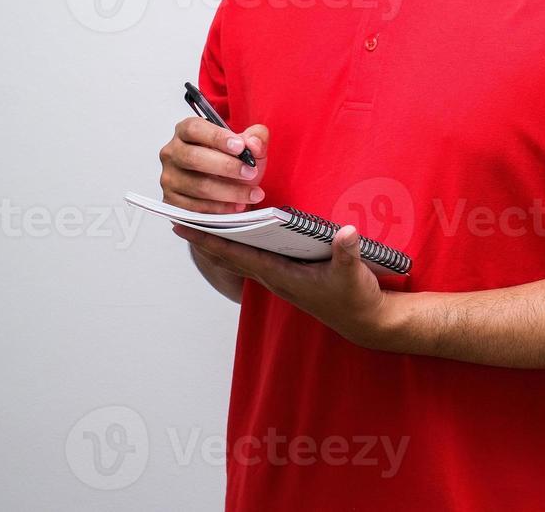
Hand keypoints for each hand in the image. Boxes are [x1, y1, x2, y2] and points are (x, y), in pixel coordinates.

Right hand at [158, 117, 268, 213]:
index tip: (240, 147)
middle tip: (250, 172)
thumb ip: (255, 138)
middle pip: (194, 158)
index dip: (217, 137)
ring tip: (252, 193)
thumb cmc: (231, 160)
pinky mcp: (172, 200)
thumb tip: (254, 143)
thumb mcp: (247, 145)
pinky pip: (196, 207)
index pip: (194, 129)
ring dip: (229, 192)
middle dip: (226, 167)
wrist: (226, 185)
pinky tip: (237, 205)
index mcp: (185, 131)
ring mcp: (170, 177)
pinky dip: (220, 208)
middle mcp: (173, 152)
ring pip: (198, 186)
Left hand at [170, 222, 397, 349]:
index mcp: (281, 275)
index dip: (210, 239)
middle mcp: (274, 278)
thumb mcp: (355, 274)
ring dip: (220, 243)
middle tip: (179, 221)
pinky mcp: (288, 278)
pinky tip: (237, 235)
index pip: (238, 254)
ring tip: (200, 225)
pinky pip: (255, 260)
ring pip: (240, 259)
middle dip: (205, 239)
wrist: (365, 322)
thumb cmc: (356, 298)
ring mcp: (280, 279)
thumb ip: (348, 251)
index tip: (185, 226)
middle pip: (230, 256)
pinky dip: (239, 247)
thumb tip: (345, 231)